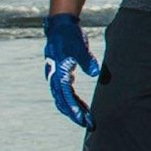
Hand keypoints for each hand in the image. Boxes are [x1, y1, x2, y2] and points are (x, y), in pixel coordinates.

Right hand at [43, 12, 100, 127]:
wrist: (61, 26)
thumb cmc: (70, 36)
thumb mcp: (79, 47)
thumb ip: (87, 60)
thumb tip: (95, 72)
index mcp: (58, 73)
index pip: (66, 97)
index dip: (74, 110)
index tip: (84, 120)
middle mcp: (54, 77)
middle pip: (63, 101)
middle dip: (75, 114)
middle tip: (88, 124)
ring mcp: (56, 76)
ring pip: (63, 98)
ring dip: (74, 109)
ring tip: (87, 118)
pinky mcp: (61, 74)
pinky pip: (66, 92)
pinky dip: (73, 100)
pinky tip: (82, 106)